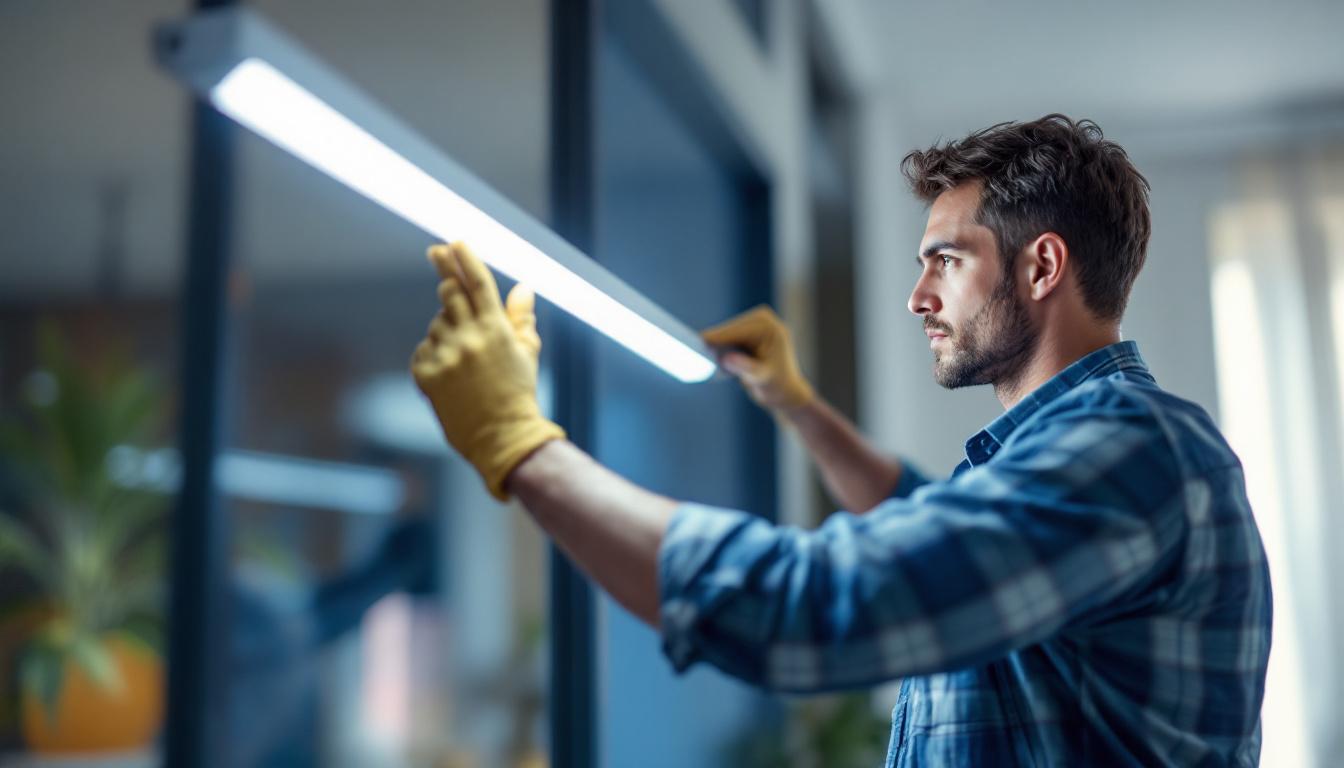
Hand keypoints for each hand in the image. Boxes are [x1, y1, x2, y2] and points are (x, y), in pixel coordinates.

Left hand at [411, 242, 564, 499]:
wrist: (502, 437)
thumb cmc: (518, 393)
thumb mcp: (527, 352)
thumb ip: (520, 317)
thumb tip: (523, 287)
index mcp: (496, 330)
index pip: (477, 282)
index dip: (465, 259)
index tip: (453, 242)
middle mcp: (469, 338)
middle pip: (448, 293)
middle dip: (446, 279)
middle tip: (438, 257)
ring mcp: (446, 357)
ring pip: (435, 324)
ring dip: (446, 330)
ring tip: (464, 358)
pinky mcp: (427, 375)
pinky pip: (423, 350)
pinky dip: (433, 355)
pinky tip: (450, 373)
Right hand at [701, 305, 813, 411]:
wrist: (785, 392)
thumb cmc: (777, 386)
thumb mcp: (762, 379)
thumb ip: (745, 367)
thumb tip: (726, 359)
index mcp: (768, 327)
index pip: (736, 331)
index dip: (715, 338)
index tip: (695, 341)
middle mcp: (761, 319)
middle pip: (727, 330)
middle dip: (713, 342)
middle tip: (691, 352)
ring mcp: (753, 324)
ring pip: (724, 334)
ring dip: (715, 346)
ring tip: (701, 359)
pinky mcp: (746, 332)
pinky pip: (726, 338)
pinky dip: (719, 348)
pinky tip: (711, 358)